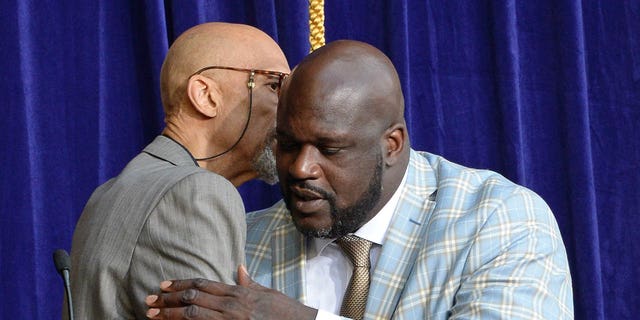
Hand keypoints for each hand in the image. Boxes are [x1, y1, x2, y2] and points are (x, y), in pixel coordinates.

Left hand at [146, 265, 317, 318]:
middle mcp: (232, 304)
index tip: (163, 285)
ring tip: (152, 315)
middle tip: (148, 301)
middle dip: (168, 300)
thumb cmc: (284, 311)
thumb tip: (238, 268)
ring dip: (170, 315)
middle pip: (193, 299)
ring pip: (193, 315)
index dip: (180, 284)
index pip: (202, 284)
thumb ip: (249, 283)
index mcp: (238, 292)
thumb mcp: (266, 292)